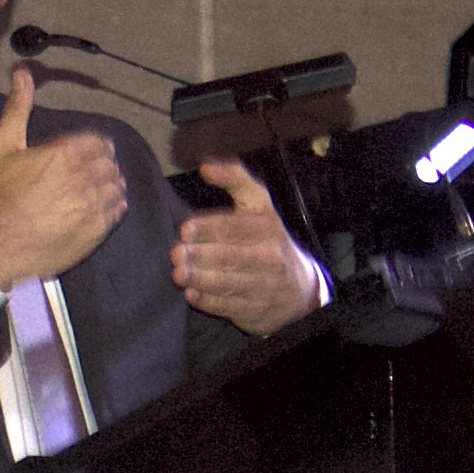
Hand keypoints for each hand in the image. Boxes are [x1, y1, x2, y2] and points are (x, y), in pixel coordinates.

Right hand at [0, 71, 127, 289]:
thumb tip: (22, 73)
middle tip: (83, 174)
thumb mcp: (2, 147)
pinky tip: (94, 208)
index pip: (100, 141)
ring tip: (90, 191)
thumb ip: (18, 108)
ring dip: (108, 184)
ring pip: (117, 185)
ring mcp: (92, 206)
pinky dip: (112, 206)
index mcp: (63, 153)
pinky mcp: (96, 231)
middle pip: (110, 163)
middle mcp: (82, 177)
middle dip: (100, 165)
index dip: (93, 146)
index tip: (82, 154)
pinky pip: (118, 211)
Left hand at [171, 156, 320, 335]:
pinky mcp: (254, 308)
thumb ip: (234, 180)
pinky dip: (208, 300)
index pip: (236, 226)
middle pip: (229, 255)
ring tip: (178, 273)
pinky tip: (192, 294)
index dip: (209, 228)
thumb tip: (205, 164)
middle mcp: (268, 254)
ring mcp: (263, 283)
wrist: (298, 289)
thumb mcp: (257, 205)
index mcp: (266, 224)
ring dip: (200, 278)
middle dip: (199, 255)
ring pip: (228, 281)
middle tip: (175, 254)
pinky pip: (229, 305)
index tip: (185, 229)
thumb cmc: (266, 239)